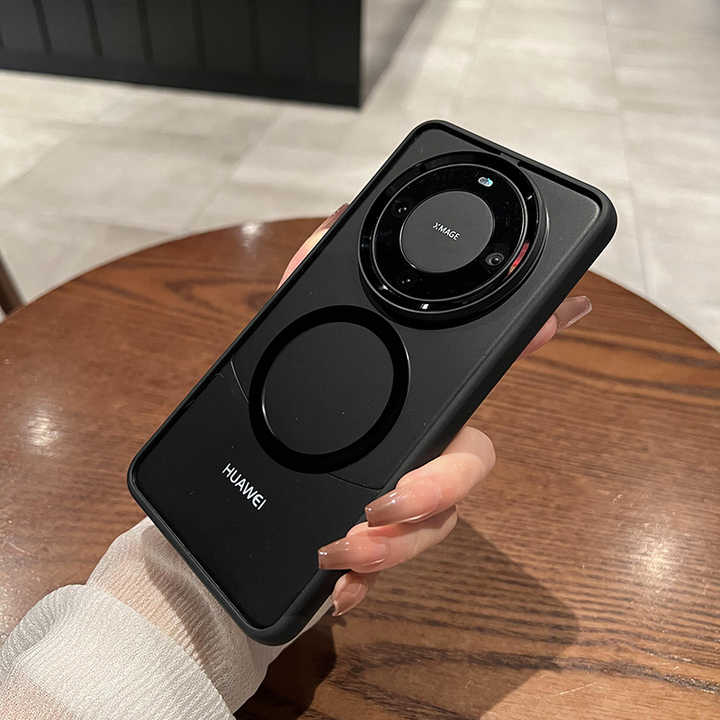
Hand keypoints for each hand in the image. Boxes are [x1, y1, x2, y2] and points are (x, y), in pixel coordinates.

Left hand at [279, 207, 592, 616]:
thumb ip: (307, 283)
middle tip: (383, 501)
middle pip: (466, 472)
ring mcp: (400, 507)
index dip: (530, 339)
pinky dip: (366, 585)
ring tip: (340, 549)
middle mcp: (420, 453)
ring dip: (395, 547)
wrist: (235, 500)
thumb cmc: (273, 412)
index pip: (479, 374)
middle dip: (437, 490)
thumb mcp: (278, 340)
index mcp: (413, 402)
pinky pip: (388, 574)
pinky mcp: (369, 550)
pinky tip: (340, 592)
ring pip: (433, 530)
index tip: (562, 314)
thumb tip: (338, 223)